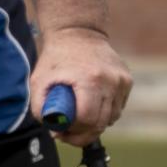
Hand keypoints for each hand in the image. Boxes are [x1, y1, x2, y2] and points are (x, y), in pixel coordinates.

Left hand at [31, 24, 130, 140]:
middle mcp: (111, 81)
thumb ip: (40, 107)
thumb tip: (53, 128)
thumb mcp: (39, 80)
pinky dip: (104, 113)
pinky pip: (117, 108)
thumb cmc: (56, 57)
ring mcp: (122, 81)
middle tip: (67, 134)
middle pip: (100, 123)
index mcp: (90, 79)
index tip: (61, 131)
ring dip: (94, 125)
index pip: (87, 119)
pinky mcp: (127, 81)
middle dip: (82, 134)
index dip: (74, 131)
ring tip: (77, 120)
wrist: (78, 32)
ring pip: (111, 118)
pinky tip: (90, 107)